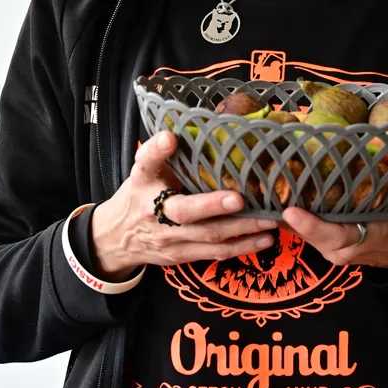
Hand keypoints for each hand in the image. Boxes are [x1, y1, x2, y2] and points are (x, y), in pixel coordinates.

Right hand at [90, 130, 276, 280]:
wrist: (116, 239)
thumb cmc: (139, 195)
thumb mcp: (143, 171)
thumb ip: (160, 152)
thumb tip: (178, 131)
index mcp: (144, 184)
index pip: (146, 164)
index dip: (157, 151)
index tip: (170, 138)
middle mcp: (155, 213)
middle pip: (185, 211)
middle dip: (214, 206)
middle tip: (242, 198)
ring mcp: (170, 239)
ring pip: (208, 236)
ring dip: (242, 230)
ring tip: (270, 220)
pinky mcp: (182, 256)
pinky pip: (214, 253)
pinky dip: (241, 248)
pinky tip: (265, 240)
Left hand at [281, 173, 387, 270]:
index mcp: (378, 238)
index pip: (343, 236)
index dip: (316, 227)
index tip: (292, 213)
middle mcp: (355, 247)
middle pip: (318, 240)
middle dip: (294, 225)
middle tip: (271, 201)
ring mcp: (342, 248)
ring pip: (311, 239)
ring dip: (289, 224)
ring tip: (267, 199)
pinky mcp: (334, 244)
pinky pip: (311, 236)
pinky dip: (294, 223)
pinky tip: (275, 203)